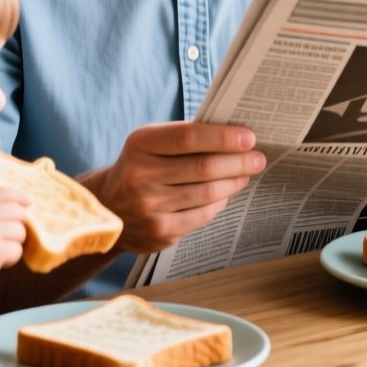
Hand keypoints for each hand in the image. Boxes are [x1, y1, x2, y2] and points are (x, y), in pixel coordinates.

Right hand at [0, 186, 28, 296]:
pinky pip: (17, 250)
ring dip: (14, 244)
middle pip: (17, 212)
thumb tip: (12, 209)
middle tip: (10, 238)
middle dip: (19, 225)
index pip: (3, 192)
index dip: (19, 196)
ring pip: (20, 232)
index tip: (28, 202)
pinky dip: (11, 258)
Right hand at [84, 121, 267, 251]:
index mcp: (140, 145)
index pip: (189, 138)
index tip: (250, 137)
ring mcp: (149, 207)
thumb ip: (184, 137)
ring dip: (234, 182)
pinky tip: (227, 193)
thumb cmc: (141, 166)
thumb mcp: (151, 144)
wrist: (107, 208)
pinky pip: (202, 215)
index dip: (223, 137)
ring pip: (207, 193)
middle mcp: (141, 176)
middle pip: (203, 167)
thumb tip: (235, 134)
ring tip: (247, 173)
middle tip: (258, 158)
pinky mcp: (160, 231)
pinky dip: (220, 202)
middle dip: (238, 162)